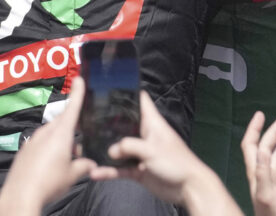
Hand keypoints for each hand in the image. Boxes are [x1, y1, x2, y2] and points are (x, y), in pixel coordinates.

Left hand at [0, 78, 95, 215]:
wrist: (21, 195)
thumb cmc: (50, 182)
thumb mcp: (73, 175)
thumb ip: (83, 166)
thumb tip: (91, 164)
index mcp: (61, 134)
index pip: (72, 109)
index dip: (77, 94)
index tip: (79, 79)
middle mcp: (46, 133)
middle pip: (62, 123)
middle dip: (71, 130)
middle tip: (77, 147)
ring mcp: (32, 141)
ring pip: (50, 134)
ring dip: (59, 142)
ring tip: (64, 161)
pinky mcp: (24, 151)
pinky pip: (39, 144)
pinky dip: (47, 149)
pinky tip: (47, 166)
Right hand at [91, 91, 241, 214]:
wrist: (188, 189)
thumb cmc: (177, 162)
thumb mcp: (152, 150)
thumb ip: (129, 146)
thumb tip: (110, 150)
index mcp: (152, 123)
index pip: (140, 101)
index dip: (127, 92)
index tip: (108, 87)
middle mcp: (144, 135)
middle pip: (123, 125)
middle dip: (107, 124)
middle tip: (87, 121)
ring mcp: (140, 153)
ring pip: (119, 149)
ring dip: (105, 152)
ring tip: (87, 151)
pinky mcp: (138, 170)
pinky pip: (120, 169)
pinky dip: (109, 171)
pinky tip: (96, 173)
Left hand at [241, 112, 275, 215]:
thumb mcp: (266, 194)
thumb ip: (263, 172)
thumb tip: (263, 148)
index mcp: (255, 173)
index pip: (251, 146)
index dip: (254, 129)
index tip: (261, 114)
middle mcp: (261, 176)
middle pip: (266, 148)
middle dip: (274, 132)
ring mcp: (272, 183)